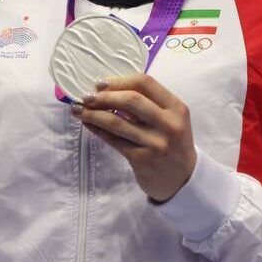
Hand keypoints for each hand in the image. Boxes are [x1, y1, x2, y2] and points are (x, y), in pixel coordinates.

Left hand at [72, 73, 196, 202]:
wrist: (183, 179)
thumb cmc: (172, 143)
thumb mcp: (171, 119)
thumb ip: (150, 104)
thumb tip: (110, 89)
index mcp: (176, 108)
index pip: (145, 83)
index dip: (119, 81)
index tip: (100, 84)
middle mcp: (168, 124)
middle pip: (131, 100)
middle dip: (104, 96)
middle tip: (86, 97)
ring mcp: (155, 143)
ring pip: (117, 122)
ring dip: (94, 114)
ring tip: (78, 109)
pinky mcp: (142, 160)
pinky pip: (114, 140)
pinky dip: (97, 130)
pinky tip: (88, 124)